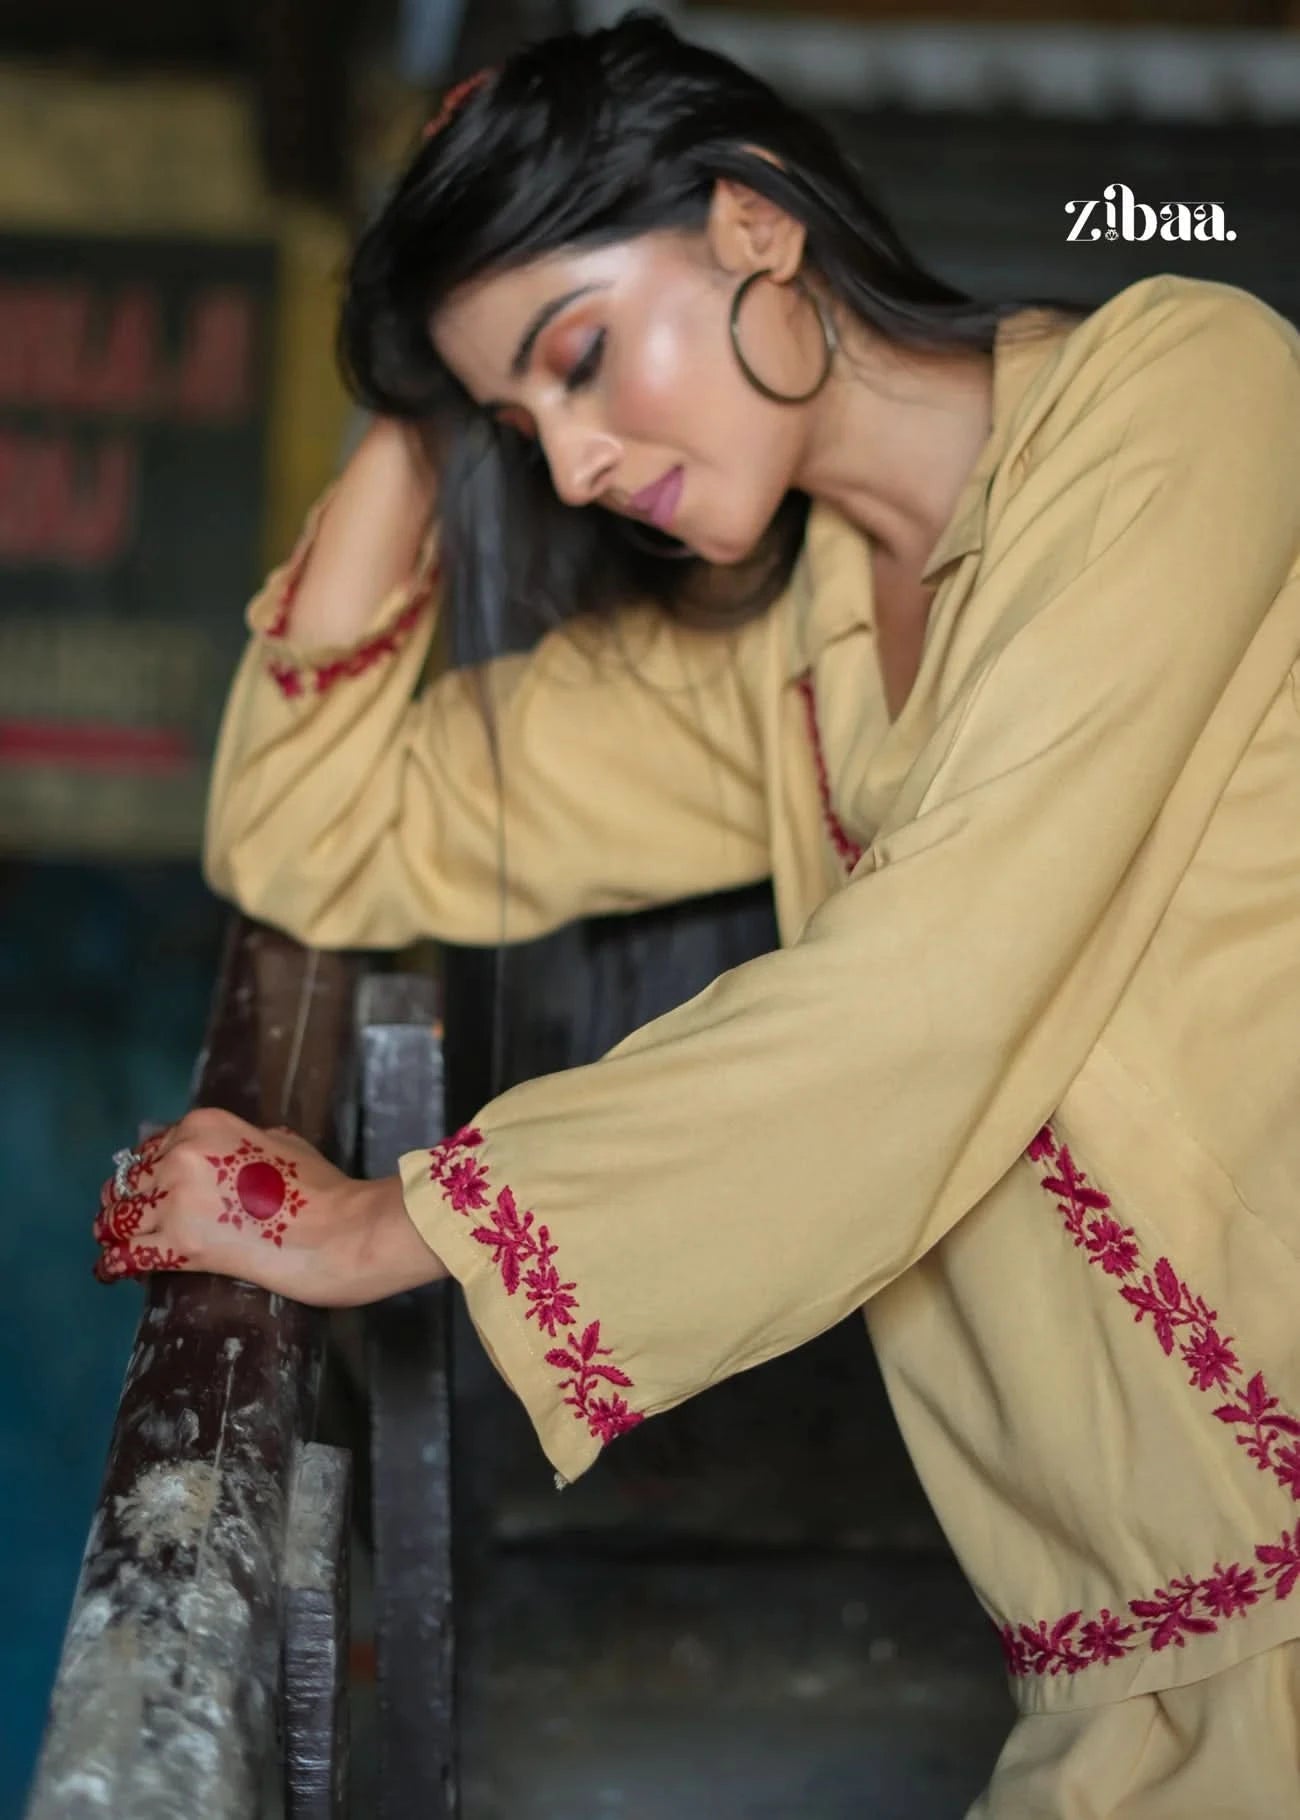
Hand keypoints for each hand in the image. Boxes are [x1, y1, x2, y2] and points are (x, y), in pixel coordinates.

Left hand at [94, 1108, 446, 1306]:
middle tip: (122, 1216)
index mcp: (205, 1125)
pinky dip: (114, 1264)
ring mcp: (176, 1200)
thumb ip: (248, 1140)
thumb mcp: (283, 1141)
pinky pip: (128, 1255)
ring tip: (109, 1240)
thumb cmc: (322, 1187)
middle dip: (127, 1198)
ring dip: (113, 1230)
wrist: (338, 1228)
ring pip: (122, 1216)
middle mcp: (182, 1156)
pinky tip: (108, 1271)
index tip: (143, 1184)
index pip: (155, 1145)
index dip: (148, 1169)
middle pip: (133, 1180)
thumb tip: (238, 1152)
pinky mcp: (179, 1244)